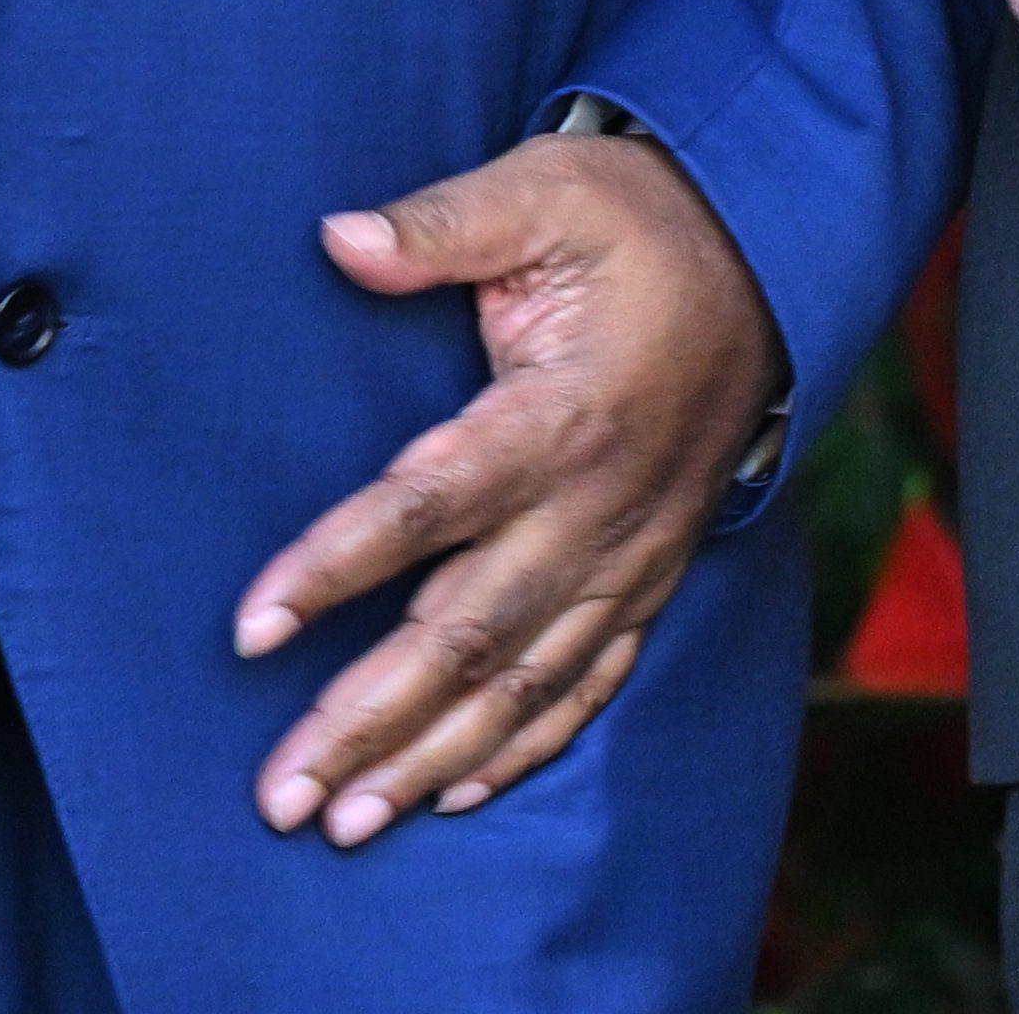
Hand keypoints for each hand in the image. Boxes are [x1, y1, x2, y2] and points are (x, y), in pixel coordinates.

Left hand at [234, 129, 784, 847]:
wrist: (769, 267)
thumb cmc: (636, 227)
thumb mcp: (546, 194)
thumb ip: (441, 226)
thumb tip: (337, 237)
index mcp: (560, 415)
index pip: (429, 506)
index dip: (335, 568)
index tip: (249, 629)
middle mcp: (598, 509)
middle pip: (467, 634)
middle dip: (367, 720)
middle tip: (281, 792)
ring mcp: (630, 558)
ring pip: (522, 684)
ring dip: (428, 758)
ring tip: (343, 824)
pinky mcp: (651, 580)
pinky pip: (587, 685)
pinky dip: (523, 748)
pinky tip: (454, 795)